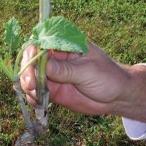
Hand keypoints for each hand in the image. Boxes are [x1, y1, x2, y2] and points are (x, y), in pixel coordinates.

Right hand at [20, 42, 145, 123]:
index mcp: (66, 45)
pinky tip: (37, 102)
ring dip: (28, 85)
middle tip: (31, 84)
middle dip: (27, 71)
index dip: (32, 52)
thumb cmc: (108, 77)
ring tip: (34, 95)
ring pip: (31, 76)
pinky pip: (37, 92)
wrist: (117, 97)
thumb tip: (44, 65)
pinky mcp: (53, 90)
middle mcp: (56, 58)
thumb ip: (66, 70)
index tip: (31, 65)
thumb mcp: (88, 71)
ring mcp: (53, 74)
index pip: (42, 43)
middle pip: (32, 60)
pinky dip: (33, 97)